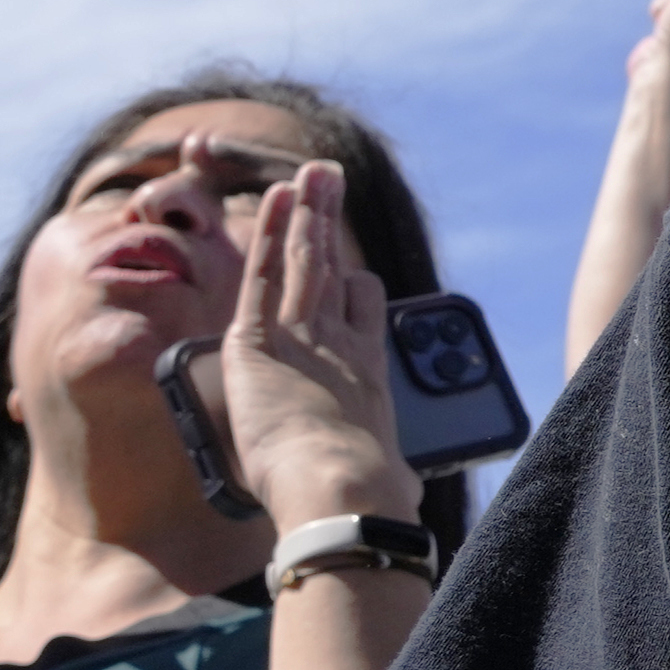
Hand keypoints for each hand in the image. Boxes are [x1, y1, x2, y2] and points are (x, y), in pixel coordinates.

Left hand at [222, 164, 418, 531]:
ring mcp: (306, 337)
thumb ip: (391, 471)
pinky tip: (281, 198)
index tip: (348, 267)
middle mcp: (342, 343)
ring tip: (313, 172)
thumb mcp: (384, 476)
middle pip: (338, 268)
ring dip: (310, 211)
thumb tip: (407, 489)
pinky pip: (267, 276)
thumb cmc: (363, 497)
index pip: (363, 306)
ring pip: (307, 261)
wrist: (343, 489)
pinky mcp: (262, 342)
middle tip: (332, 180)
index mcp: (368, 374)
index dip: (354, 282)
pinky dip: (275, 234)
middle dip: (332, 222)